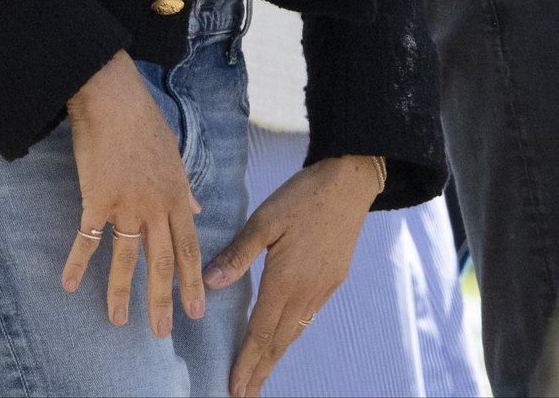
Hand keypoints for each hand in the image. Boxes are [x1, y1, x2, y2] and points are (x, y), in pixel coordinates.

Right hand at [62, 50, 204, 337]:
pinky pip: (87, 239)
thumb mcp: (173, 153)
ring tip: (118, 321)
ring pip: (126, 259)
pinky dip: (78, 263)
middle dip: (162, 300)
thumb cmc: (142, 120)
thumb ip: (183, 187)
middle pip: (161, 261)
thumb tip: (197, 208)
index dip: (191, 280)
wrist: (112, 98)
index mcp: (175, 194)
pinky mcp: (96, 199)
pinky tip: (70, 285)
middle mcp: (154, 205)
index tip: (195, 310)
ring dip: (122, 293)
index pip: (188, 246)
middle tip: (163, 332)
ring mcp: (125, 205)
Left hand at [204, 155, 377, 397]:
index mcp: (285, 280)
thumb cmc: (302, 196)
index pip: (261, 331)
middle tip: (245, 395)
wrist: (348, 183)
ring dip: (276, 355)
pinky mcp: (333, 279)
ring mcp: (322, 288)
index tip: (236, 387)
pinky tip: (285, 335)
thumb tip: (210, 283)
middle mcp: (305, 292)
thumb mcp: (264, 219)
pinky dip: (292, 333)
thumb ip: (238, 254)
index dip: (247, 361)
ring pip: (295, 331)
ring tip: (261, 373)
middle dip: (261, 369)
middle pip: (279, 341)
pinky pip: (308, 316)